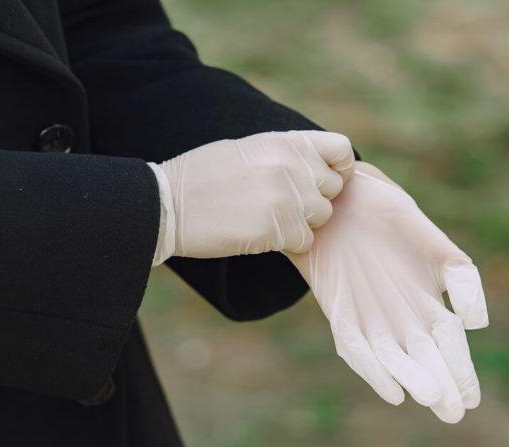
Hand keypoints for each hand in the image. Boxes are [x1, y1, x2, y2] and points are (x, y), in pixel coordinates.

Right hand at [149, 131, 354, 260]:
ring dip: (300, 223)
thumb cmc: (201, 176)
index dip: (338, 169)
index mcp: (284, 141)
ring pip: (321, 217)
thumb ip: (285, 155)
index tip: (320, 181)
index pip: (341, 151)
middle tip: (279, 205)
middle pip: (333, 190)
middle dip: (313, 200)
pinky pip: (304, 241)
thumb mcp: (246, 148)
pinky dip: (286, 243)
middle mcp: (291, 165)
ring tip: (266, 219)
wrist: (167, 203)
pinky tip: (258, 234)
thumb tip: (318, 169)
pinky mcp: (277, 228)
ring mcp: (286, 197)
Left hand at [287, 162, 487, 422]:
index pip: (450, 346)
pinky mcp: (339, 313)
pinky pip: (355, 346)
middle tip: (454, 413)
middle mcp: (401, 319)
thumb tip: (476, 323)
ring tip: (432, 398)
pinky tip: (391, 390)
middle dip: (441, 386)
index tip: (474, 400)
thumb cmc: (388, 216)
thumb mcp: (431, 242)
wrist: (338, 199)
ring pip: (394, 358)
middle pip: (425, 359)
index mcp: (429, 304)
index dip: (462, 372)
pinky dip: (372, 369)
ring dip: (412, 379)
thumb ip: (461, 278)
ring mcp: (370, 318)